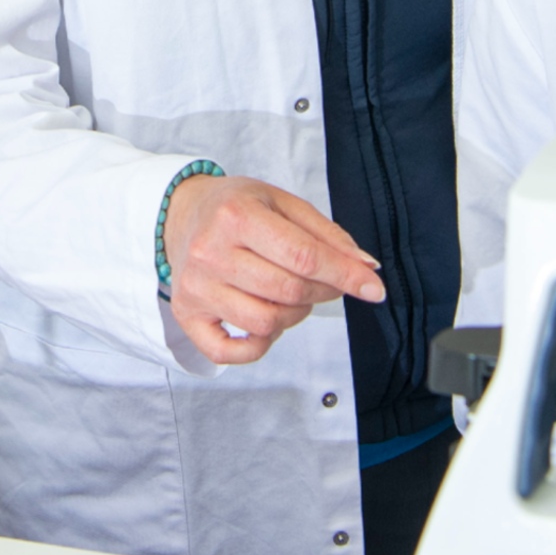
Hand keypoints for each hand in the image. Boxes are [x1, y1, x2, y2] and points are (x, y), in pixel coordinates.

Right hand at [162, 175, 383, 364]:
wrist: (181, 214)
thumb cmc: (236, 207)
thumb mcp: (282, 202)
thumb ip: (326, 234)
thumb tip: (366, 268)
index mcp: (236, 216)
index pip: (303, 256)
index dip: (345, 275)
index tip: (374, 288)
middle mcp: (210, 253)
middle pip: (288, 291)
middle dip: (324, 291)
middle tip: (328, 282)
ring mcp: (196, 288)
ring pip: (265, 323)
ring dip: (295, 315)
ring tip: (292, 295)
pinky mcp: (187, 315)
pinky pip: (229, 352)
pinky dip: (258, 346)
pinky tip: (266, 324)